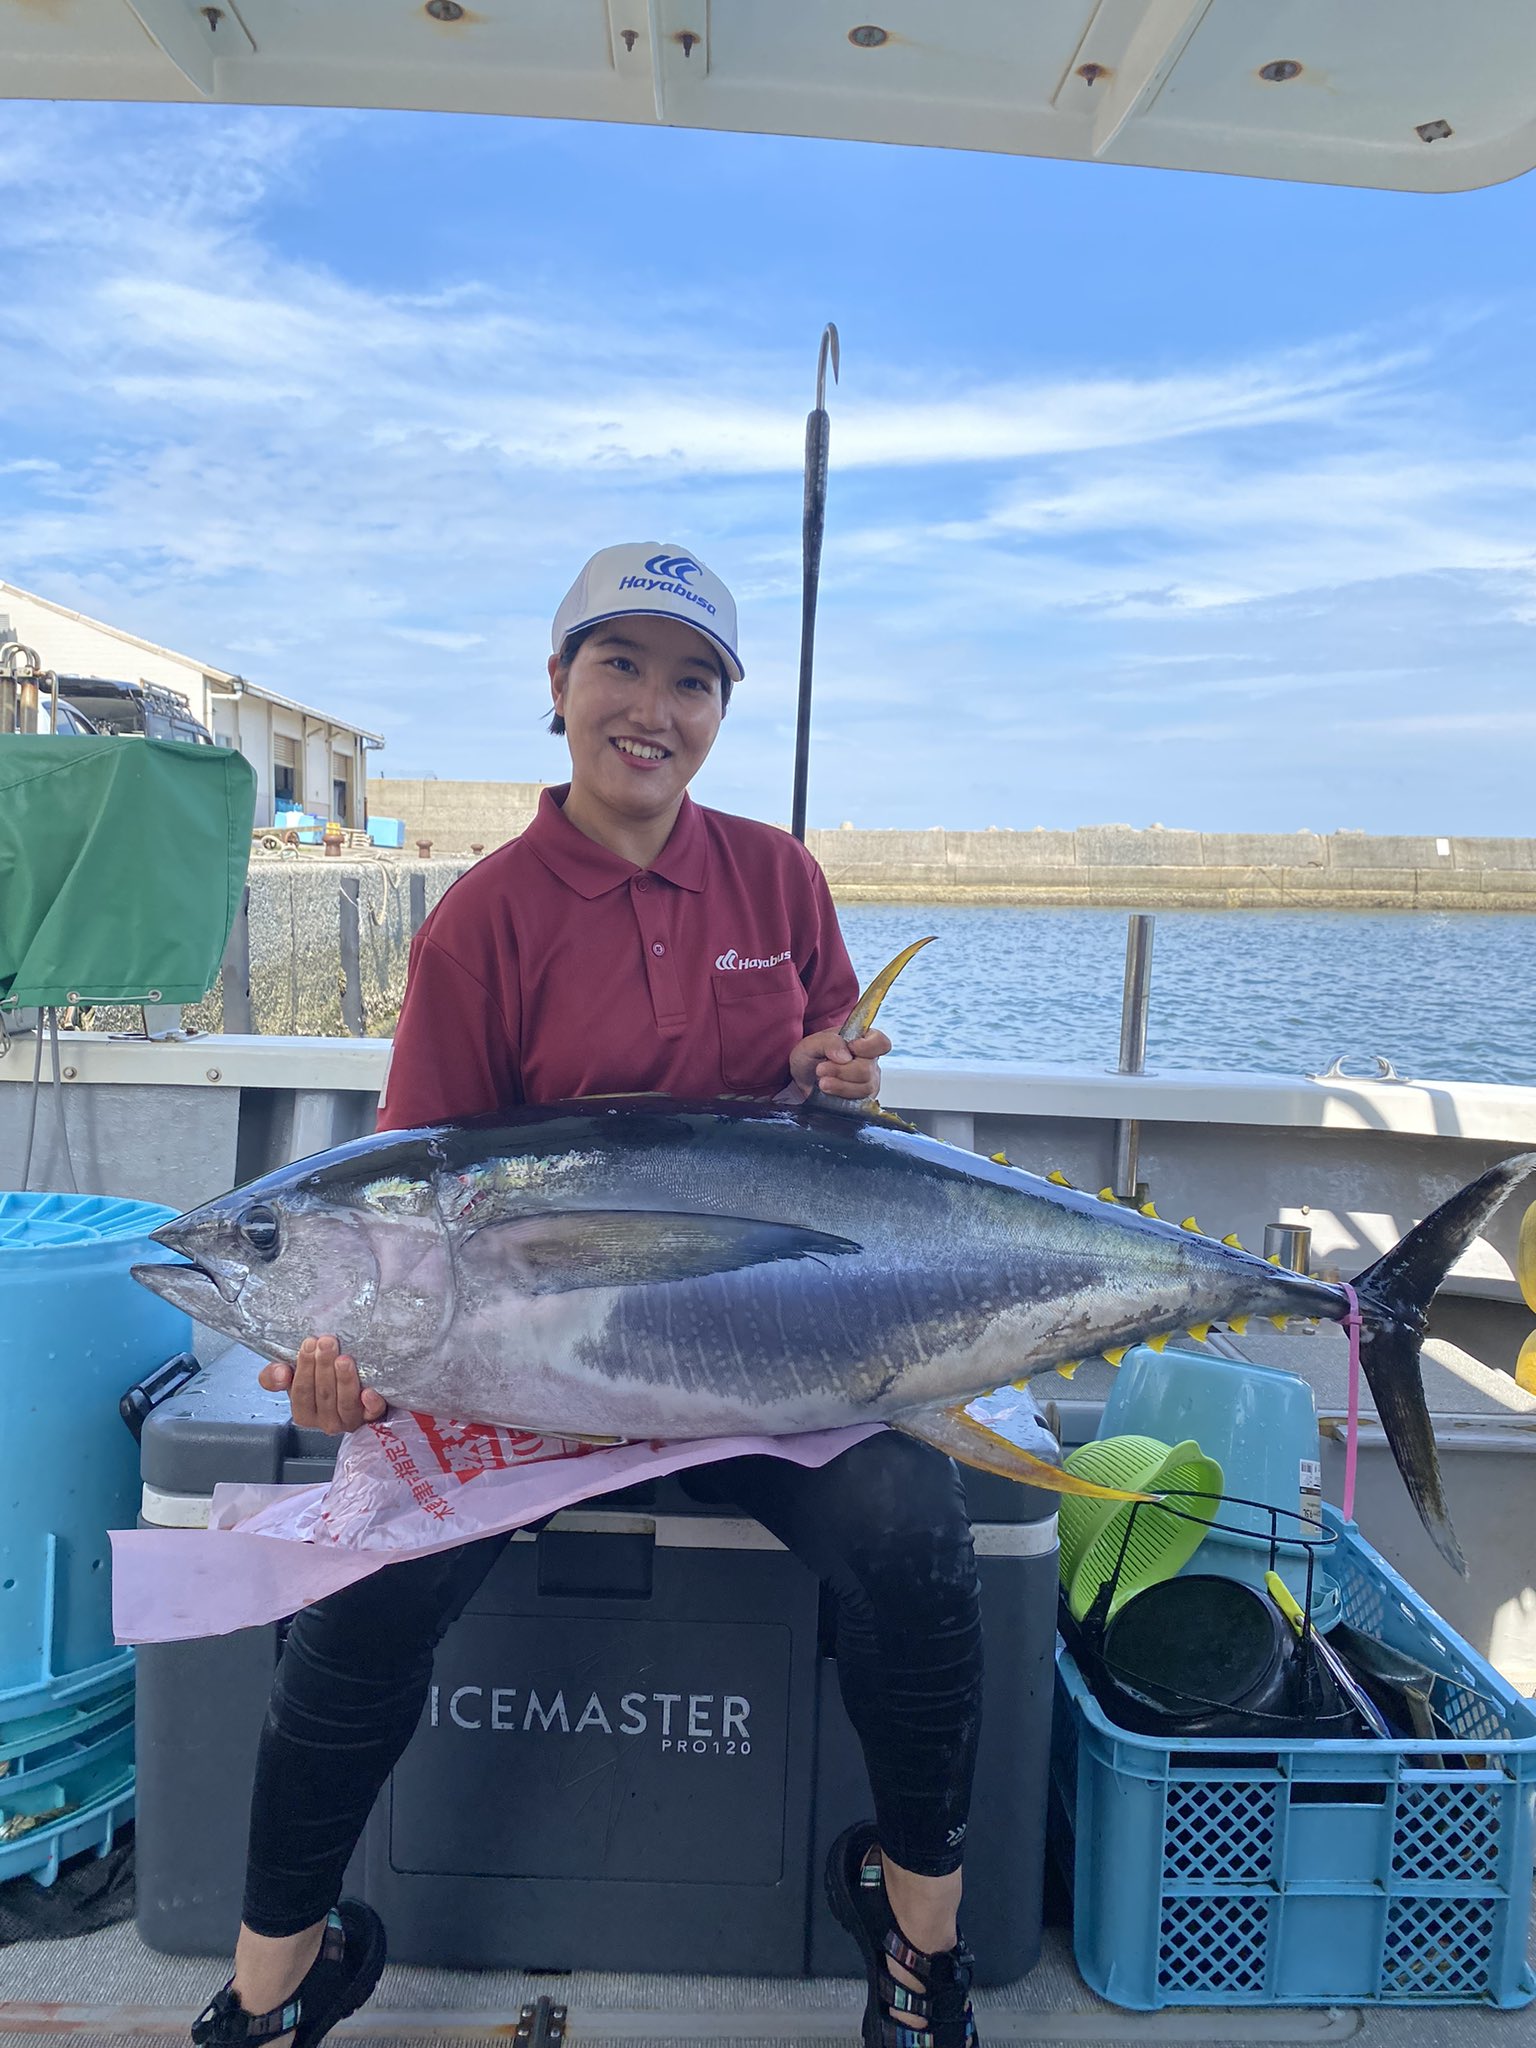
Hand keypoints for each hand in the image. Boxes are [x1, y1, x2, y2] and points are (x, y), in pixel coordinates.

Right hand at [258, 1334, 387, 1434]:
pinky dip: (371, 1403)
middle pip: (324, 1395)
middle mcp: (326, 1421)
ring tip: (344, 1359)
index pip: (301, 1393)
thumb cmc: (317, 1380)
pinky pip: (372, 1413)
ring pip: (346, 1403)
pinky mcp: (372, 1416)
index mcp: (304, 1414)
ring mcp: (350, 1420)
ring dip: (345, 1380)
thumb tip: (280, 1373)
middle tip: (327, 1342)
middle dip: (324, 1366)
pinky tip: (370, 1391)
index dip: (304, 1368)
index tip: (309, 1343)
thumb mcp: (292, 1377)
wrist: (350, 1387)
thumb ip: (274, 1376)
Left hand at [788, 1028, 890, 1101]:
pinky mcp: (862, 1099)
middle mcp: (869, 1061)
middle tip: (821, 1069)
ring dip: (840, 1085)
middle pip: (868, 1069)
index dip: (868, 1046)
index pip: (881, 1042)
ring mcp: (868, 1081)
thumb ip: (829, 1042)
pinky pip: (859, 1101)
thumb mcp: (812, 1043)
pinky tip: (828, 1091)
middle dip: (841, 1070)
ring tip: (822, 1082)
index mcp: (862, 1041)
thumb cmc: (809, 1058)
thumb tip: (845, 1056)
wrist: (800, 1080)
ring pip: (865, 1087)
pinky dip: (840, 1096)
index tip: (850, 1049)